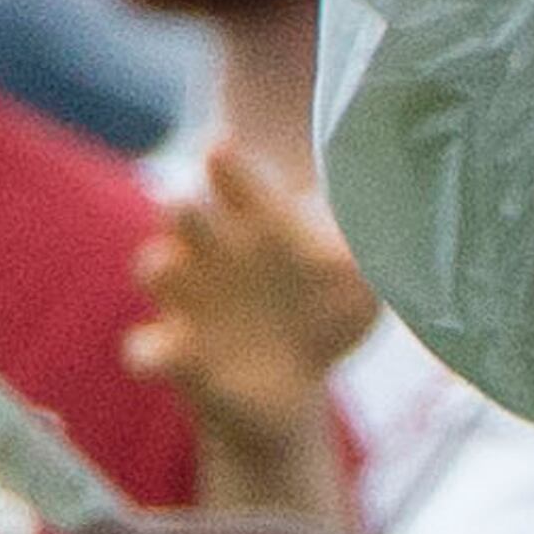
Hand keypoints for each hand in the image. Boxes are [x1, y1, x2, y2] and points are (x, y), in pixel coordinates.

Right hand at [126, 143, 379, 461]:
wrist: (292, 386)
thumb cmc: (327, 313)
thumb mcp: (359, 283)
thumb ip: (365, 253)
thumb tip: (386, 224)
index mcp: (258, 222)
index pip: (236, 179)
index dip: (226, 165)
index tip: (219, 147)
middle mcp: (216, 252)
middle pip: (185, 213)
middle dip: (185, 208)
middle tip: (188, 202)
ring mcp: (190, 300)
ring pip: (157, 268)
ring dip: (160, 267)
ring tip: (168, 265)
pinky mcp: (177, 352)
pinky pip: (147, 347)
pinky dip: (150, 349)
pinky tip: (163, 354)